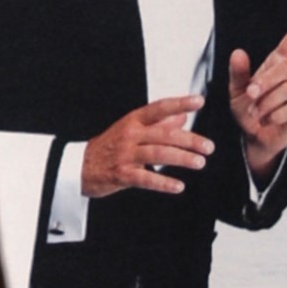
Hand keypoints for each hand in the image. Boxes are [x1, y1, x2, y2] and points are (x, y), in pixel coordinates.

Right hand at [80, 95, 209, 201]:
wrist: (78, 167)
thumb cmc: (108, 147)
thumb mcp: (131, 129)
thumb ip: (158, 123)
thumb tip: (182, 117)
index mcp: (133, 121)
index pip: (160, 108)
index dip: (180, 103)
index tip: (199, 101)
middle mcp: (130, 135)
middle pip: (165, 134)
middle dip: (190, 140)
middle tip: (208, 147)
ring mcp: (125, 155)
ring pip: (158, 154)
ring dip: (182, 159)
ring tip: (199, 163)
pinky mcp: (121, 174)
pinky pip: (146, 178)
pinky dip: (163, 183)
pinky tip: (177, 186)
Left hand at [228, 10, 286, 177]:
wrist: (254, 137)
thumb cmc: (248, 110)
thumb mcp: (237, 92)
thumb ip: (238, 73)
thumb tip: (237, 52)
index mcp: (276, 66)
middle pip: (285, 69)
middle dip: (265, 82)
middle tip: (250, 95)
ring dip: (265, 102)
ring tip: (254, 112)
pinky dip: (272, 115)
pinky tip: (265, 120)